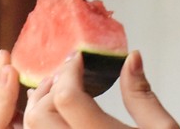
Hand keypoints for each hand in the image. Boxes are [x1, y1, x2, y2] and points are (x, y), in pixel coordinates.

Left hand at [23, 51, 179, 128]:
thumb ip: (142, 94)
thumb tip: (132, 58)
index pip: (67, 98)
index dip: (69, 71)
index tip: (77, 58)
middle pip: (40, 114)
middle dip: (49, 87)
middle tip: (66, 73)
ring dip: (38, 107)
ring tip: (56, 92)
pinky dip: (40, 127)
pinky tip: (56, 119)